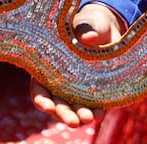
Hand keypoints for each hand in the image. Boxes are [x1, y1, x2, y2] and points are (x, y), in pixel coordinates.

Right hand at [30, 3, 123, 126]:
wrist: (108, 30)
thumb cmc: (89, 25)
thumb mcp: (86, 24)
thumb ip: (85, 30)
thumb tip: (88, 37)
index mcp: (48, 67)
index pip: (39, 89)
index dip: (42, 99)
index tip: (47, 107)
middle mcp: (59, 82)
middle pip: (56, 103)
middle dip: (64, 114)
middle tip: (73, 122)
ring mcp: (76, 88)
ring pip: (73, 107)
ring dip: (79, 116)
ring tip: (88, 120)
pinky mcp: (93, 91)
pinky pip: (91, 105)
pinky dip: (95, 111)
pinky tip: (100, 114)